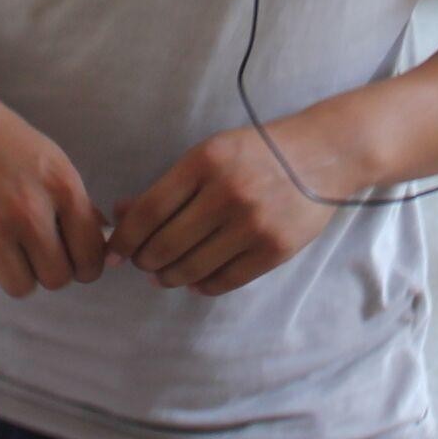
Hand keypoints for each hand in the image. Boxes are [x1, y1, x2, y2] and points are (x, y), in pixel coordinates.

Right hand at [0, 77, 108, 297]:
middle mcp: (30, 212)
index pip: (90, 255)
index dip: (88, 266)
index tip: (77, 263)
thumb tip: (100, 244)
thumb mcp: (53, 162)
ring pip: (21, 287)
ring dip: (20, 273)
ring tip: (12, 248)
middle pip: (57, 279)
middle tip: (41, 255)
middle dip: (52, 271)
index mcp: (62, 188)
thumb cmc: (6, 142)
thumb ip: (77, 204)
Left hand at [105, 123, 340, 296]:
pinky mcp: (274, 249)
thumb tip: (120, 215)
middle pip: (166, 245)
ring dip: (169, 277)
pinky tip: (195, 279)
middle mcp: (228, 192)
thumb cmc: (256, 153)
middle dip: (145, 261)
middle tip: (142, 264)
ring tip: (164, 274)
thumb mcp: (210, 154)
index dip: (125, 238)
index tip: (116, 252)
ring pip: (191, 267)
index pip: (150, 210)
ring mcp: (253, 224)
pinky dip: (202, 285)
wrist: (322, 155)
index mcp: (205, 162)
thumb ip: (166, 186)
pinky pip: (224, 280)